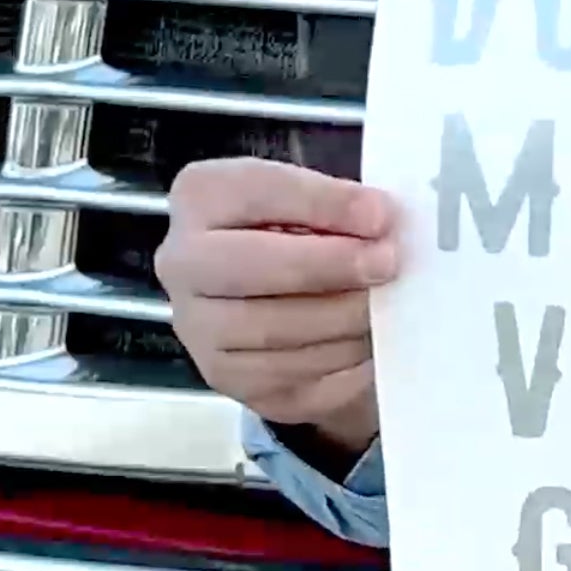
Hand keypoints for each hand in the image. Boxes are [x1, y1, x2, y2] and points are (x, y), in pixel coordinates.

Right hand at [154, 158, 404, 465]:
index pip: (256, 191)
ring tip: (387, 305)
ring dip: (343, 320)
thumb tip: (382, 224)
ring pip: (273, 332)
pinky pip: (290, 378)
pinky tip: (372, 344)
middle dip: (331, 266)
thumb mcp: (310, 200)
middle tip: (388, 264)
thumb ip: (336, 205)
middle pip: (251, 268)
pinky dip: (342, 363)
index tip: (380, 215)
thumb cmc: (296, 233)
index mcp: (201, 197)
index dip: (323, 203)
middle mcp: (183, 264)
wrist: (270, 296)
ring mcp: (199, 329)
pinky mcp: (228, 379)